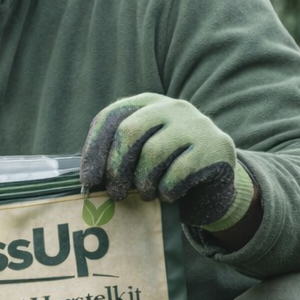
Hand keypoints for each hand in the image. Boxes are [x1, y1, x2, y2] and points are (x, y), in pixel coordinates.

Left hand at [79, 93, 253, 228]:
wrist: (213, 186)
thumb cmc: (165, 172)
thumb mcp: (138, 158)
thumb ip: (114, 159)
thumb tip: (84, 180)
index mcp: (147, 104)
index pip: (111, 117)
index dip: (94, 149)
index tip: (88, 180)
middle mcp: (172, 107)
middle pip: (129, 131)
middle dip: (116, 168)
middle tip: (114, 194)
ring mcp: (196, 124)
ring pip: (153, 152)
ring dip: (143, 182)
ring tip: (145, 194)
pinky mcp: (215, 146)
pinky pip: (179, 171)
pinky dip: (167, 190)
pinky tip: (168, 195)